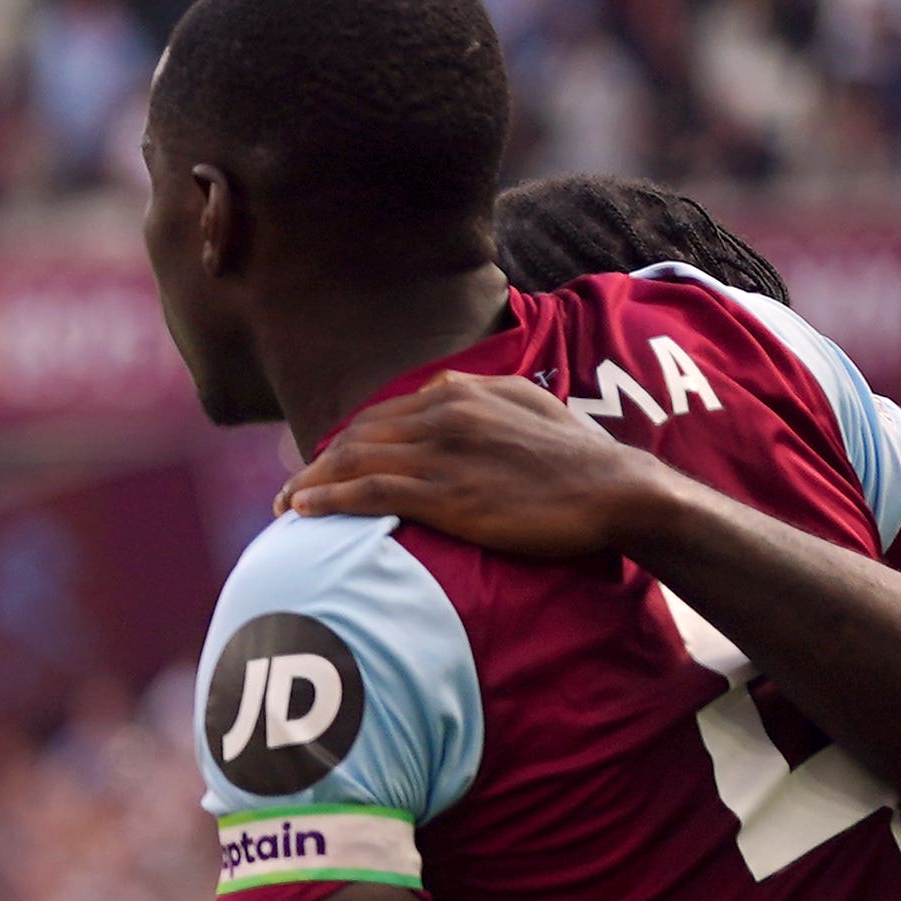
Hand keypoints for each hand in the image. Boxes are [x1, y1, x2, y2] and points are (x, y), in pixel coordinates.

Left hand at [278, 373, 677, 562]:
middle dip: (317, 462)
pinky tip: (302, 511)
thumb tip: (448, 389)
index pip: (381, 414)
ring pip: (354, 461)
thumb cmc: (577, 457)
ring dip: (310, 482)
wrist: (615, 490)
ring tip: (285, 505)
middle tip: (290, 489)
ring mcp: (442, 454)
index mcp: (461, 391)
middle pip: (357, 436)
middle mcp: (444, 414)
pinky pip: (368, 493)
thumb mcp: (527, 405)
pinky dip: (328, 499)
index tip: (324, 463)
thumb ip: (483, 395)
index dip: (345, 440)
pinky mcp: (446, 495)